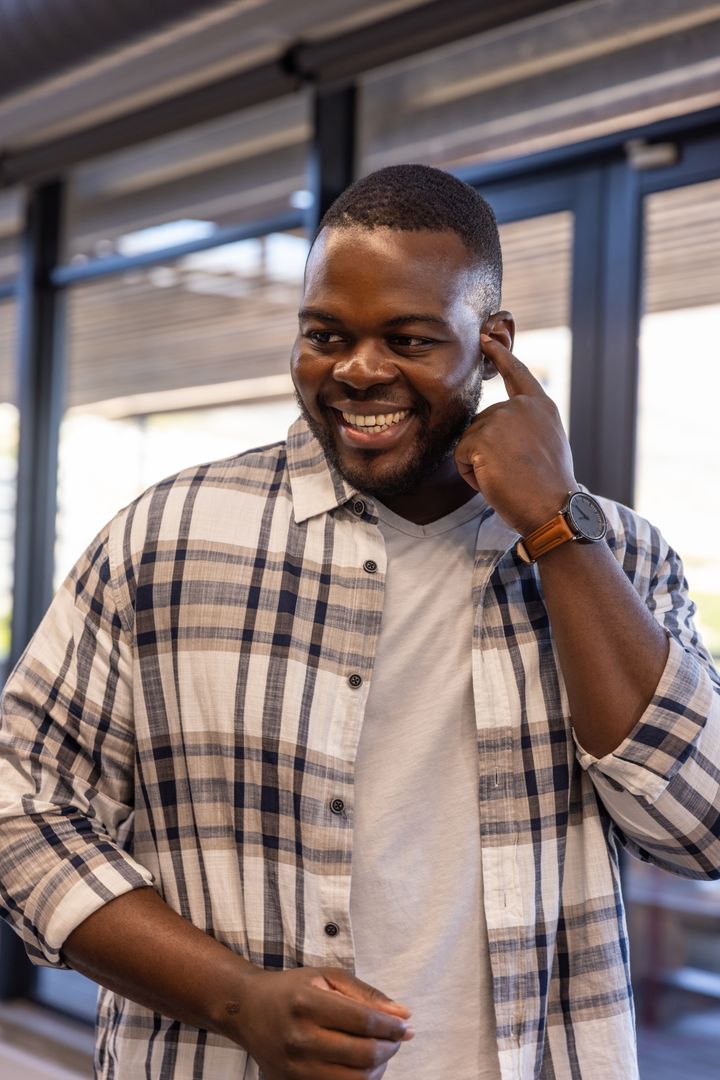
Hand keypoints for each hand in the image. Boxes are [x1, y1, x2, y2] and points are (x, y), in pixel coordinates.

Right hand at [226, 965, 413, 1078]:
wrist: (248, 1010)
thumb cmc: (293, 989)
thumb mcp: (328, 977)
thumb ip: (367, 995)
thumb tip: (404, 1015)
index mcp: (308, 1003)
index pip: (363, 1021)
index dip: (392, 1027)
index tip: (406, 1026)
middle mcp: (300, 1038)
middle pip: (363, 1055)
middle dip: (389, 1048)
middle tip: (396, 1039)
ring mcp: (294, 1067)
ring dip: (378, 1069)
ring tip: (380, 1052)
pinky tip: (361, 1066)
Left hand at [455, 334, 575, 534]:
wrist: (554, 508)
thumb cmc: (551, 488)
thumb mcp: (547, 444)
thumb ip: (526, 426)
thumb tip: (498, 430)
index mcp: (540, 406)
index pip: (517, 373)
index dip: (501, 355)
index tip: (487, 338)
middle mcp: (520, 406)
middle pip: (482, 423)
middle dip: (488, 451)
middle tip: (516, 473)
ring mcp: (500, 419)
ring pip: (470, 441)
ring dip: (480, 464)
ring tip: (509, 477)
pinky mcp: (481, 438)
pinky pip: (461, 457)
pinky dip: (472, 475)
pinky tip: (496, 481)